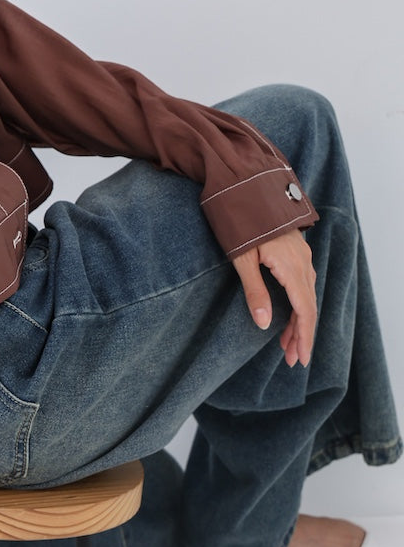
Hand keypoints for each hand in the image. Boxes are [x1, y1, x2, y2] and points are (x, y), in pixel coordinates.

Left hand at [231, 230, 316, 366]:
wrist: (246, 187)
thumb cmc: (239, 221)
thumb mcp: (242, 259)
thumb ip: (254, 292)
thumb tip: (265, 324)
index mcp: (291, 267)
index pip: (304, 311)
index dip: (304, 337)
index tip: (301, 359)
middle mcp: (303, 262)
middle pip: (308, 306)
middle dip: (301, 334)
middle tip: (294, 359)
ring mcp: (301, 255)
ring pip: (306, 295)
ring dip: (298, 320)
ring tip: (287, 344)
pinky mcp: (295, 250)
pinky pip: (303, 283)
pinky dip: (298, 302)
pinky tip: (289, 313)